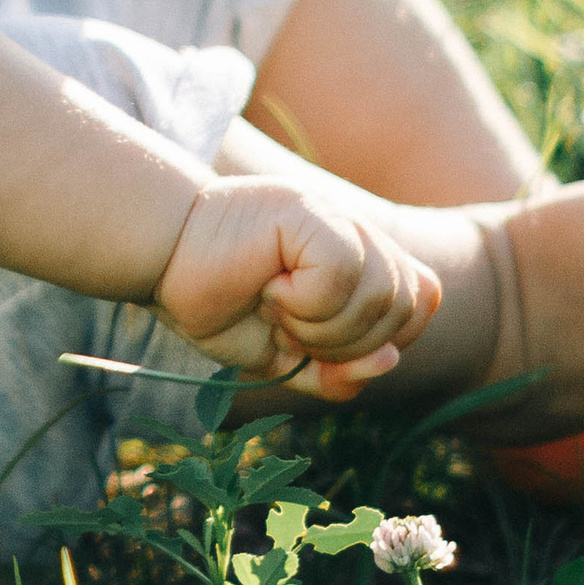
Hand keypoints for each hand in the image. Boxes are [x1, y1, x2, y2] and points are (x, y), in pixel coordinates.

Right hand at [153, 176, 440, 399]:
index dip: (384, 340)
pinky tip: (269, 285)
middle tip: (290, 327)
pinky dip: (303, 301)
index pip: (420, 302)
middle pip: (404, 307)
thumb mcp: (286, 356)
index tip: (324, 348)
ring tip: (276, 306)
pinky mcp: (312, 213)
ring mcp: (338, 218)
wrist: (163, 259)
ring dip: (322, 325)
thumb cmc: (218, 301)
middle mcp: (358, 233)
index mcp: (361, 259)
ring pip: (379, 293)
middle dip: (348, 344)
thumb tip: (389, 362)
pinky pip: (342, 275)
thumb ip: (337, 371)